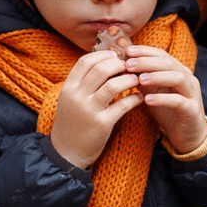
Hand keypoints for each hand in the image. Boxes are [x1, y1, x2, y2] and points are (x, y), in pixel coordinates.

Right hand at [50, 48, 143, 168]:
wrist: (67, 152)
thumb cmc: (72, 122)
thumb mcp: (69, 99)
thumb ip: (82, 82)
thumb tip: (103, 62)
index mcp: (68, 87)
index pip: (85, 61)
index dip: (102, 55)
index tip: (115, 55)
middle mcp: (77, 96)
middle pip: (101, 69)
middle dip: (118, 64)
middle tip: (129, 66)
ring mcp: (89, 110)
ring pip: (113, 85)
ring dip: (129, 80)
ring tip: (136, 80)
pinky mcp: (102, 124)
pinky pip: (122, 105)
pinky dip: (134, 98)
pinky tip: (139, 97)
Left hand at [123, 44, 206, 153]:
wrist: (187, 135)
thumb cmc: (168, 111)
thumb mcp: (153, 92)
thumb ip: (141, 79)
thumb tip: (122, 67)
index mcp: (178, 70)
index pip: (162, 55)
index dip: (145, 51)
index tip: (127, 51)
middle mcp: (188, 78)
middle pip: (168, 63)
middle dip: (147, 62)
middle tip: (129, 64)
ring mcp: (192, 93)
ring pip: (177, 78)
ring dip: (157, 77)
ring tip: (139, 79)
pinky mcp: (192, 110)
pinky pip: (179, 101)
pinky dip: (163, 99)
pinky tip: (147, 99)